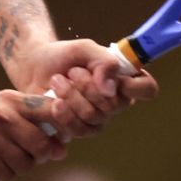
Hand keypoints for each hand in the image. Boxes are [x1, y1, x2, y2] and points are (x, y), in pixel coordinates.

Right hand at [0, 90, 67, 180]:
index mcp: (12, 100)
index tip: (58, 140)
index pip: (53, 111)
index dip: (63, 129)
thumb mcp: (0, 110)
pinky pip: (7, 176)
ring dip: (18, 169)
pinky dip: (2, 177)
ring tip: (3, 160)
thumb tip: (62, 149)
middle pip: (43, 146)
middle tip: (23, 155)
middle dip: (38, 157)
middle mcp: (3, 114)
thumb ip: (32, 124)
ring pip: (26, 165)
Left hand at [8, 39, 160, 138]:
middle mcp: (114, 102)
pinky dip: (63, 113)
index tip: (117, 79)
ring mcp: (98, 120)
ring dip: (72, 96)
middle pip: (114, 105)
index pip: (147, 89)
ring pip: (93, 117)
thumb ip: (103, 61)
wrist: (33, 67)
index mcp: (123, 80)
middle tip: (72, 72)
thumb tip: (110, 88)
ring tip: (57, 81)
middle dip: (87, 86)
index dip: (135, 87)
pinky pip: (78, 130)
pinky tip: (54, 101)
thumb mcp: (84, 49)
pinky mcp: (78, 130)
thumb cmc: (63, 56)